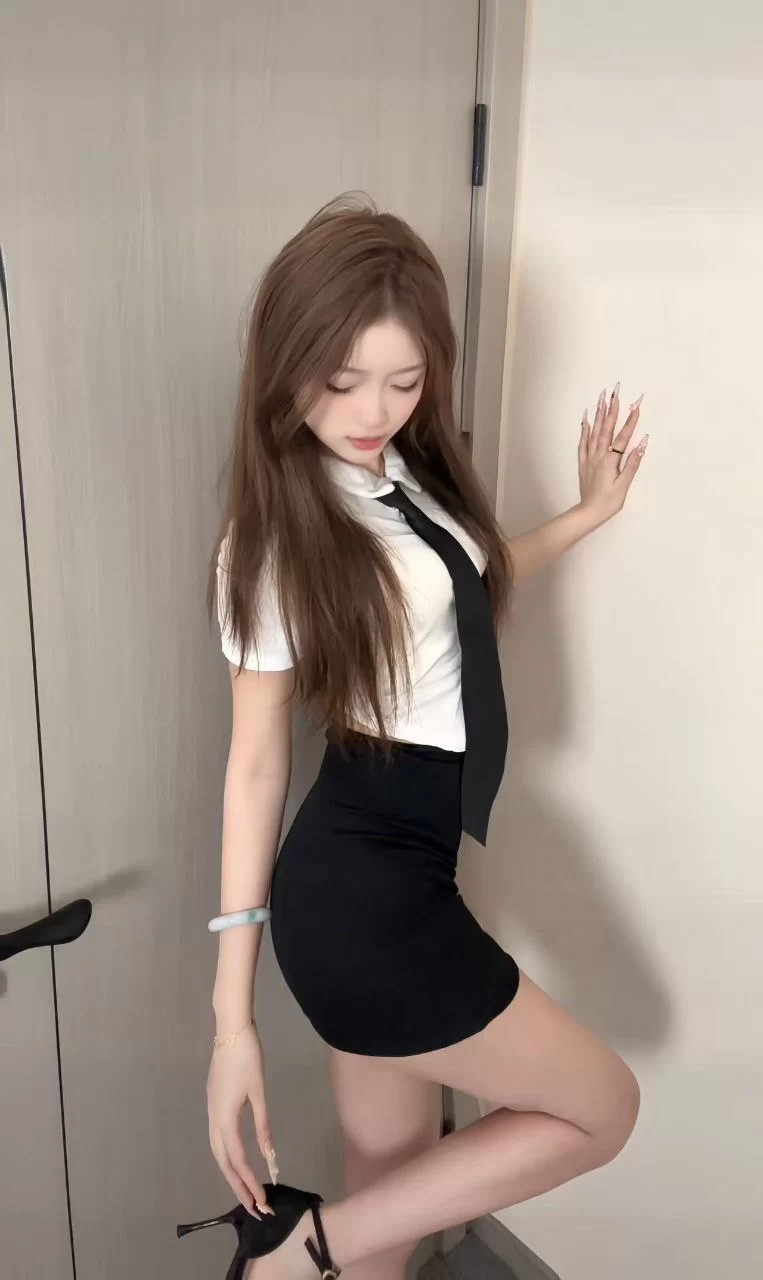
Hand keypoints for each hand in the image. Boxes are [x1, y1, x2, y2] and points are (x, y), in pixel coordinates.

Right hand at [207, 1018, 276, 1216]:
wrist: (230, 1031)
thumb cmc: (248, 1058)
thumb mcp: (259, 1092)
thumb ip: (263, 1125)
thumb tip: (269, 1155)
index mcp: (225, 1118)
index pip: (237, 1160)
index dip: (250, 1183)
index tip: (262, 1201)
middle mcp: (213, 1119)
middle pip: (223, 1162)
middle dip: (238, 1186)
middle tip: (254, 1208)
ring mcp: (211, 1111)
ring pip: (218, 1151)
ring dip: (231, 1173)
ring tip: (246, 1191)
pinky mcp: (213, 1104)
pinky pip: (218, 1138)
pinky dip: (227, 1155)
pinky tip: (236, 1160)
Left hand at [578, 384, 647, 525]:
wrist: (588, 512)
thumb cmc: (609, 502)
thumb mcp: (624, 485)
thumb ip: (633, 463)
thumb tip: (642, 443)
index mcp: (611, 461)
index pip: (623, 436)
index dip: (631, 419)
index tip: (636, 404)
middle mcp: (599, 455)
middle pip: (606, 428)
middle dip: (612, 408)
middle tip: (615, 390)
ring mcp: (590, 458)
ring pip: (594, 431)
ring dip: (599, 413)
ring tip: (601, 397)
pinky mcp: (583, 463)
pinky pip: (583, 442)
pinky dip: (585, 429)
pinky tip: (586, 418)